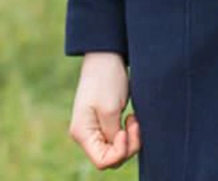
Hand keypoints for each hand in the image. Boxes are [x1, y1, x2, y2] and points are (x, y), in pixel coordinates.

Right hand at [68, 51, 139, 169]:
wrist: (106, 56)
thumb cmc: (106, 79)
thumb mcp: (111, 110)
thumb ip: (113, 136)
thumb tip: (116, 153)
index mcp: (82, 133)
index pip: (103, 161)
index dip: (120, 152)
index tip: (125, 130)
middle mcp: (85, 135)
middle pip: (111, 158)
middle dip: (128, 146)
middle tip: (135, 123)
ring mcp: (94, 130)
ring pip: (116, 150)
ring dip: (130, 139)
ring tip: (134, 118)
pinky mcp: (103, 124)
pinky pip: (118, 140)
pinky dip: (129, 134)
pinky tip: (132, 119)